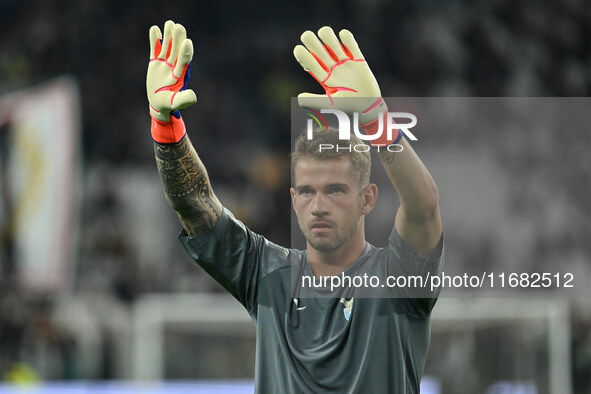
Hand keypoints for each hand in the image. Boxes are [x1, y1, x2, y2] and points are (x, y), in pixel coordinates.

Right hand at [147, 21, 196, 142]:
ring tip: (169, 23)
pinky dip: (155, 40)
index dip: (186, 52)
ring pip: (167, 47)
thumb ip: (184, 99)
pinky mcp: (156, 62)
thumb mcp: (176, 102)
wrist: (159, 104)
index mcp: (180, 75)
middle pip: (177, 50)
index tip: (187, 41)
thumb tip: (194, 96)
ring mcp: (165, 63)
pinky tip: (154, 29)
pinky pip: (155, 49)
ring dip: (168, 35)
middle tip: (179, 27)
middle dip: (178, 39)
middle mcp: (174, 66)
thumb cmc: (169, 105)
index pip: (184, 61)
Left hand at [293, 27, 385, 124]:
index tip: (298, 50)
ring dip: (326, 36)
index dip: (302, 55)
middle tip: (307, 37)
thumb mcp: (330, 105)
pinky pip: (350, 43)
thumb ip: (314, 101)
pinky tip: (343, 37)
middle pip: (318, 49)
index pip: (310, 63)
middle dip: (310, 41)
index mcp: (324, 78)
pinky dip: (346, 37)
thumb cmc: (348, 108)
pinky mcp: (358, 60)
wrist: (369, 106)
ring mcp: (345, 63)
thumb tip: (298, 97)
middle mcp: (332, 69)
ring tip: (326, 36)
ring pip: (332, 42)